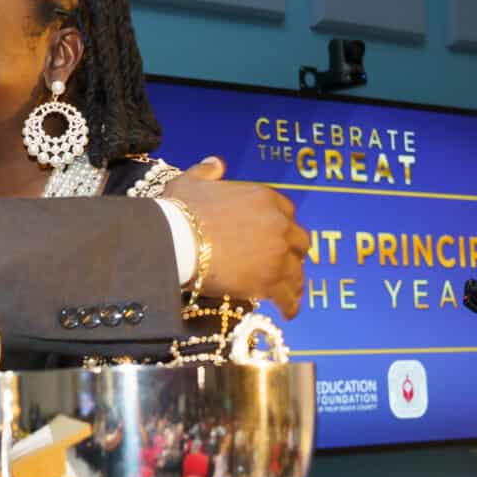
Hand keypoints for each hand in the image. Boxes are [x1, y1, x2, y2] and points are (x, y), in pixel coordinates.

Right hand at [165, 157, 309, 319]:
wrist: (178, 240)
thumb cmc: (182, 211)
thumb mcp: (190, 182)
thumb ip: (206, 171)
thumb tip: (215, 164)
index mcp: (265, 198)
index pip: (286, 212)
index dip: (280, 227)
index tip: (274, 237)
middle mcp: (278, 224)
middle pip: (298, 241)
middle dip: (292, 253)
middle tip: (282, 264)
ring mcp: (278, 254)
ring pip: (296, 270)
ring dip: (294, 281)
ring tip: (290, 293)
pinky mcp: (270, 281)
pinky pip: (288, 295)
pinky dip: (290, 305)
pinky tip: (288, 312)